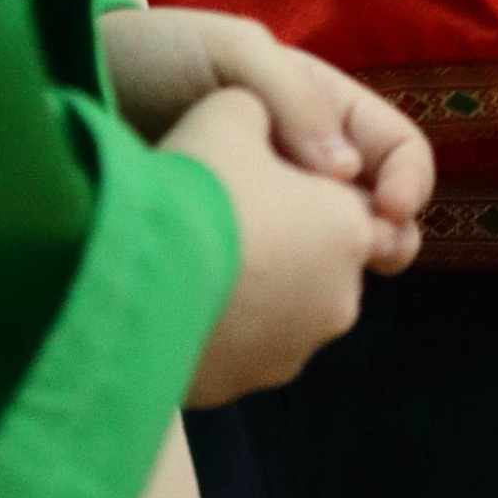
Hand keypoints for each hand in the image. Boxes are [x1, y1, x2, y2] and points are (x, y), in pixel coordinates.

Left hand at [108, 5, 432, 267]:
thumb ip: (292, 97)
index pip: (394, 150)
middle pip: (373, 215)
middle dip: (388, 240)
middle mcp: (305, 169)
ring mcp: (268, 217)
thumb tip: (347, 172)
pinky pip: (276, 287)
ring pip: (329, 260)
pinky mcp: (229, 259)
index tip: (387, 212)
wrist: (71, 94)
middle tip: (366, 260)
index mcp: (321, 113)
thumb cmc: (156, 57)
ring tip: (310, 284)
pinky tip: (258, 299)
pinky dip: (283, 298)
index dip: (407, 182)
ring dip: (335, 275)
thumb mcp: (232, 51)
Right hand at [171, 87, 383, 404]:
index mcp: (351, 230)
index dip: (323, 188)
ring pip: (284, 307)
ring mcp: (289, 352)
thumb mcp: (234, 110)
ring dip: (258, 285)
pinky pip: (239, 345)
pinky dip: (222, 323)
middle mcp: (337, 300)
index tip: (284, 179)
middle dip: (294, 239)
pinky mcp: (239, 388)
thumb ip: (274, 114)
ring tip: (203, 255)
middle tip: (238, 212)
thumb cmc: (197, 186)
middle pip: (324, 260)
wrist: (132, 279)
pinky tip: (181, 296)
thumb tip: (283, 141)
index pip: (364, 207)